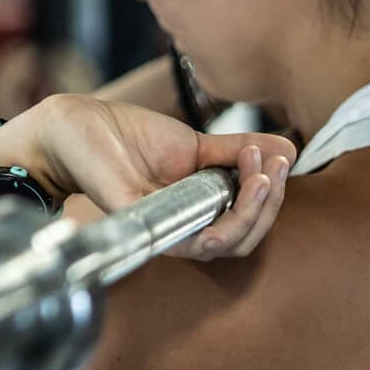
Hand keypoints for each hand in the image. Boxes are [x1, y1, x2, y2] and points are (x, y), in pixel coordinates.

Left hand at [4, 94, 296, 259]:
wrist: (80, 125)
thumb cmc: (130, 137)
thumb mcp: (197, 143)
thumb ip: (239, 152)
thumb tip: (289, 149)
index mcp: (200, 210)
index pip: (249, 225)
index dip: (271, 198)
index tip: (277, 157)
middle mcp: (184, 227)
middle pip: (244, 240)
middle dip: (268, 205)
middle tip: (272, 167)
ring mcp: (163, 228)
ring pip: (223, 244)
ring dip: (252, 210)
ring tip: (258, 173)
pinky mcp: (140, 221)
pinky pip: (186, 239)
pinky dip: (218, 218)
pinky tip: (234, 185)